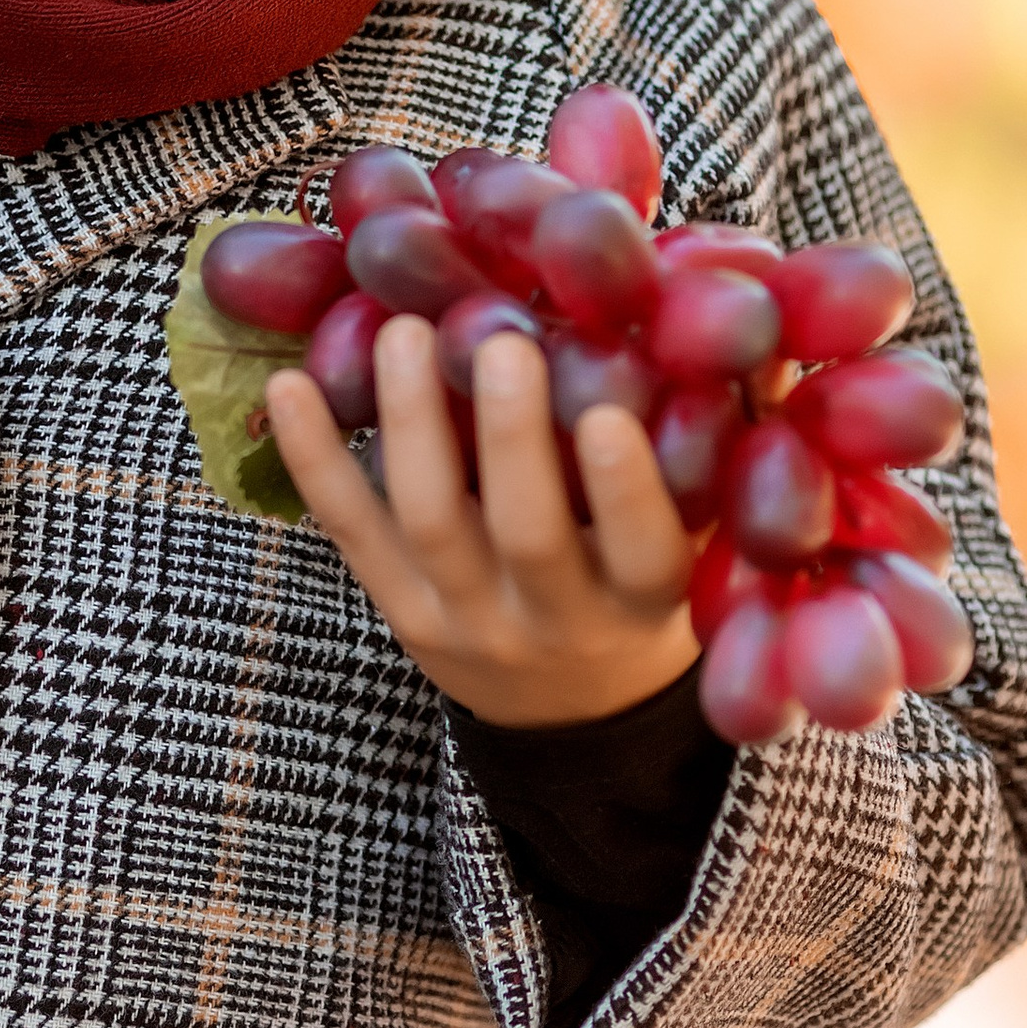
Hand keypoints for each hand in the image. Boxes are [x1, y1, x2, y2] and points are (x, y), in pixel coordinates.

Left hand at [266, 313, 698, 727]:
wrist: (574, 709)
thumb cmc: (645, 584)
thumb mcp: (702, 540)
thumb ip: (714, 442)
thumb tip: (734, 318)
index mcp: (646, 601)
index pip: (643, 552)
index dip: (625, 490)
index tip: (609, 415)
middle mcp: (554, 619)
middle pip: (527, 534)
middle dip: (510, 437)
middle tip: (500, 340)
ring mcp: (464, 617)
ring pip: (429, 522)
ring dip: (413, 422)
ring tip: (406, 332)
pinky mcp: (397, 605)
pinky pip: (349, 530)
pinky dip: (316, 457)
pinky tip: (292, 386)